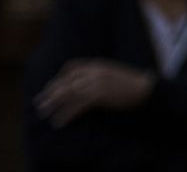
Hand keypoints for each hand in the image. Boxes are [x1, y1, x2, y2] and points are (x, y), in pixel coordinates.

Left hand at [35, 59, 154, 126]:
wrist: (145, 89)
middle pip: (66, 81)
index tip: (51, 87)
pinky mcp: (99, 95)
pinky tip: (60, 121)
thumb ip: (97, 75)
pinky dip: (66, 114)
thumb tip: (83, 83)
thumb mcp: (112, 73)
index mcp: (97, 64)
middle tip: (40, 102)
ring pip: (68, 94)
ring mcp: (96, 83)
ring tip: (45, 113)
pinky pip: (77, 106)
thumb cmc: (131, 84)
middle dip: (51, 92)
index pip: (72, 67)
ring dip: (54, 104)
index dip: (59, 78)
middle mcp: (94, 71)